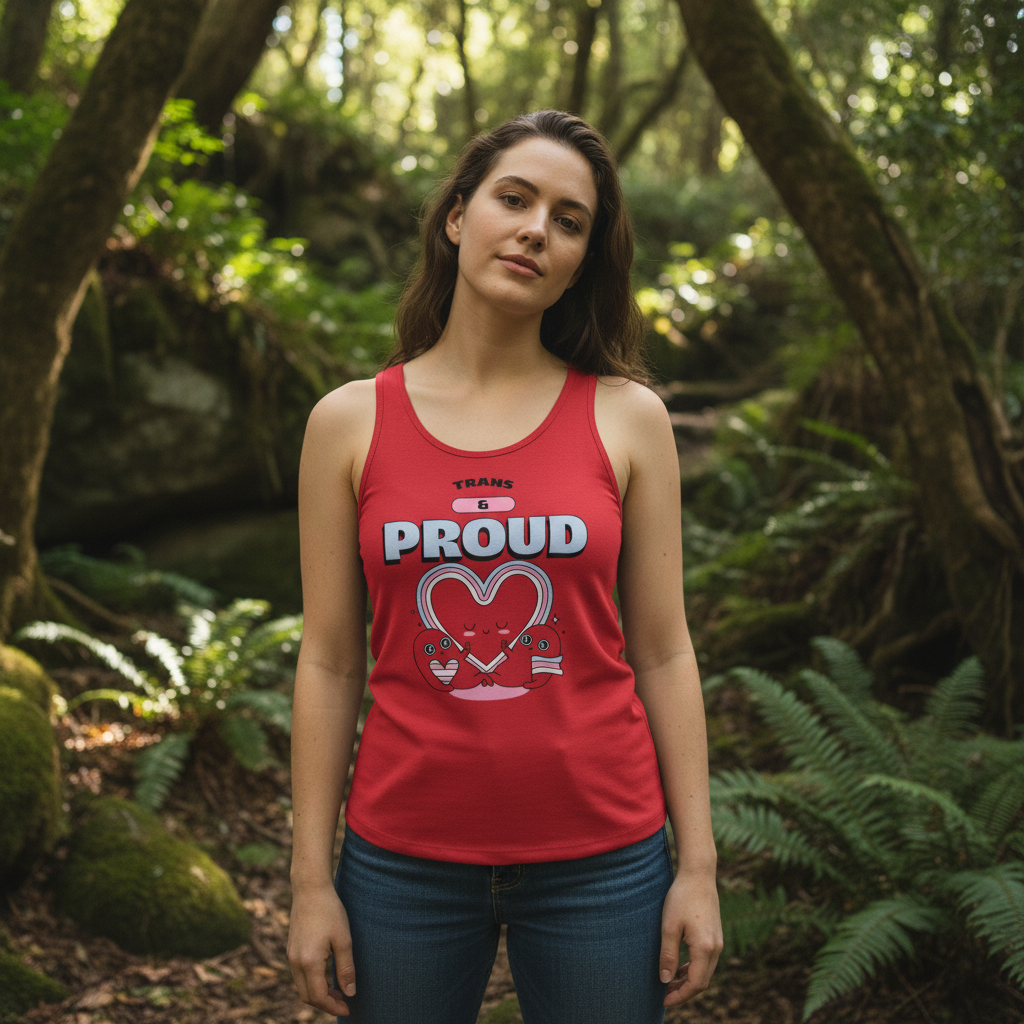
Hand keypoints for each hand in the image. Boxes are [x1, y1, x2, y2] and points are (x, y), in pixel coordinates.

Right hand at [288, 883, 356, 1015]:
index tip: (348, 1008)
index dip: (333, 1006)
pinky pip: (299, 975)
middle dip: (325, 1003)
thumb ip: (346, 968)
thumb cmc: (330, 911)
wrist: (310, 888)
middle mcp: (295, 962)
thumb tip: (350, 993)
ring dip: (318, 993)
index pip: (318, 997)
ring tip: (338, 990)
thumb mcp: (343, 939)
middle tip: (344, 1001)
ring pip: (302, 986)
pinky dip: (312, 981)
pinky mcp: (291, 948)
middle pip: (307, 996)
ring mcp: (291, 955)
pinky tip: (326, 975)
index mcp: (309, 962)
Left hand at [659, 870, 722, 1006]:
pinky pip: (707, 961)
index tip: (664, 1000)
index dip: (680, 996)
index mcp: (705, 948)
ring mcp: (718, 942)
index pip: (696, 984)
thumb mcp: (669, 927)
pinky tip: (681, 967)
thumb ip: (668, 955)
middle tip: (665, 994)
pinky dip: (695, 969)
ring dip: (689, 981)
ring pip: (706, 972)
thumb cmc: (681, 898)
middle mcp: (716, 948)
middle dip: (684, 991)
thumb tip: (665, 980)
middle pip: (703, 981)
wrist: (699, 875)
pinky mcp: (716, 935)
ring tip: (670, 982)